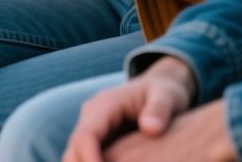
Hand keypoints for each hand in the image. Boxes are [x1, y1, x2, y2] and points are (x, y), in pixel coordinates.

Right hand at [62, 58, 196, 161]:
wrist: (159, 88)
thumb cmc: (165, 92)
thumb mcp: (168, 96)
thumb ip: (160, 109)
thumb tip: (151, 128)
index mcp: (104, 105)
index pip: (85, 136)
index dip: (90, 160)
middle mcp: (90, 117)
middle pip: (73, 151)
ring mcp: (91, 130)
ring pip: (75, 158)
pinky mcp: (97, 142)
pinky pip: (85, 161)